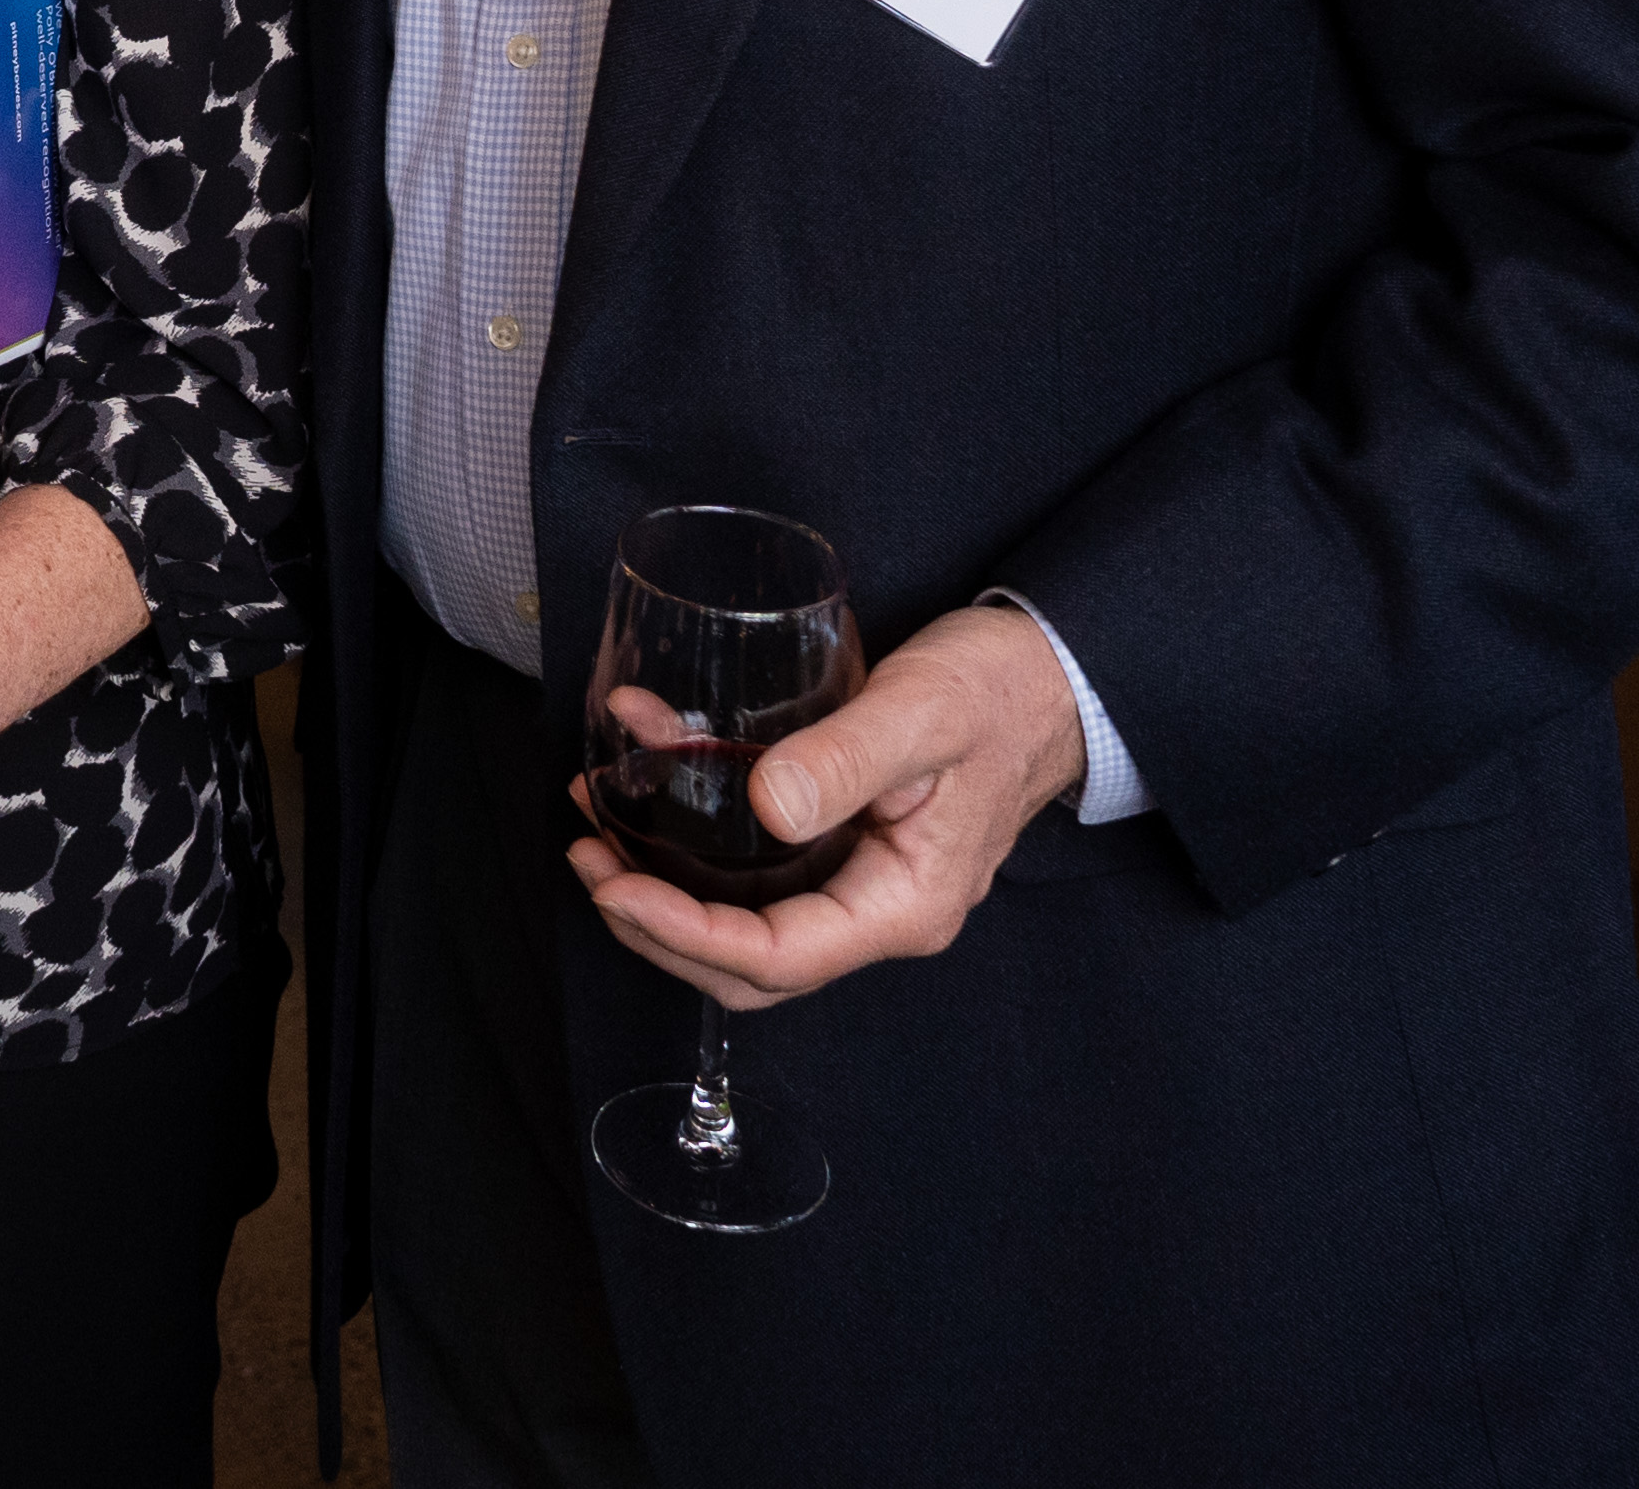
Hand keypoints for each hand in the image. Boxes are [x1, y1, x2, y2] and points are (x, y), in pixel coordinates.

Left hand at [568, 602, 1085, 1010]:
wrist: (1051, 674)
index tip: (613, 885)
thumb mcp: (923, 712)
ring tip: (596, 829)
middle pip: (750, 964)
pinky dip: (694, 846)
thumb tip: (767, 808)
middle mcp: (879, 911)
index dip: (684, 935)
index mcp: (904, 905)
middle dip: (656, 927)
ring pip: (746, 922)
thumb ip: (846, 759)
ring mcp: (862, 885)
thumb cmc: (999, 692)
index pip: (777, 957)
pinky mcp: (844, 849)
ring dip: (663, 888)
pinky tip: (651, 783)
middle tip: (587, 862)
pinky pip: (759, 872)